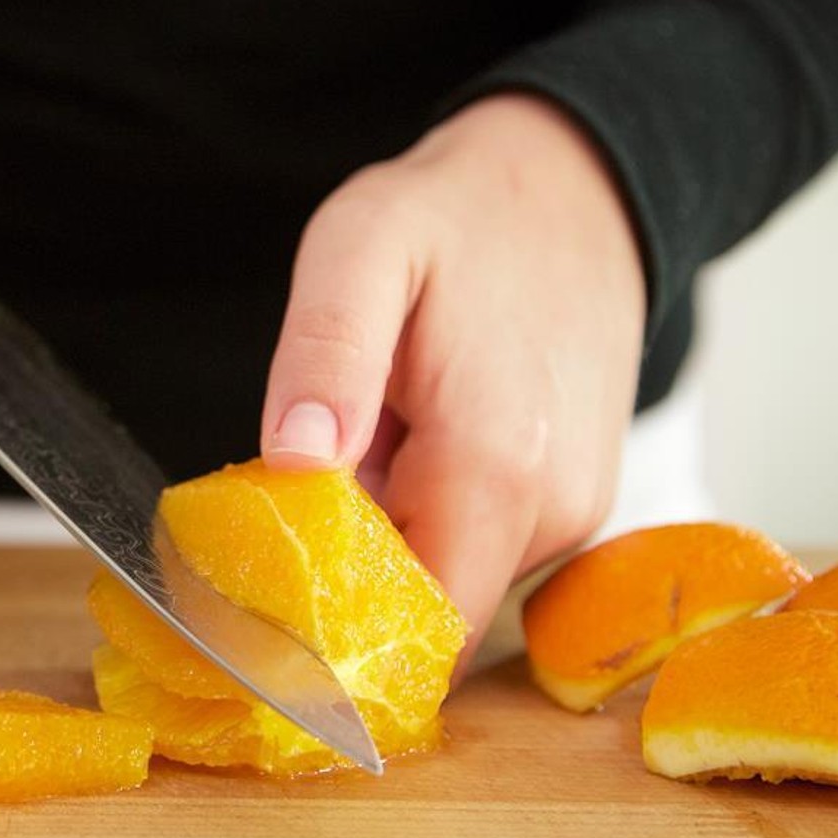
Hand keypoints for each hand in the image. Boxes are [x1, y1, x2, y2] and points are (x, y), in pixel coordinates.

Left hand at [261, 94, 645, 666]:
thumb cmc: (463, 216)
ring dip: (382, 542)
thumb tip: (297, 460)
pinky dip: (423, 518)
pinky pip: (475, 550)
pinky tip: (413, 439)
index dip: (333, 646)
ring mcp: (569, 514)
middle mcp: (550, 511)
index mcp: (495, 466)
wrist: (576, 191)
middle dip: (344, 580)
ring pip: (445, 584)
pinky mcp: (570, 505)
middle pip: (421, 618)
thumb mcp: (363, 246)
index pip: (415, 635)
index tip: (261, 616)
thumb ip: (326, 353)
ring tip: (378, 436)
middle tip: (304, 484)